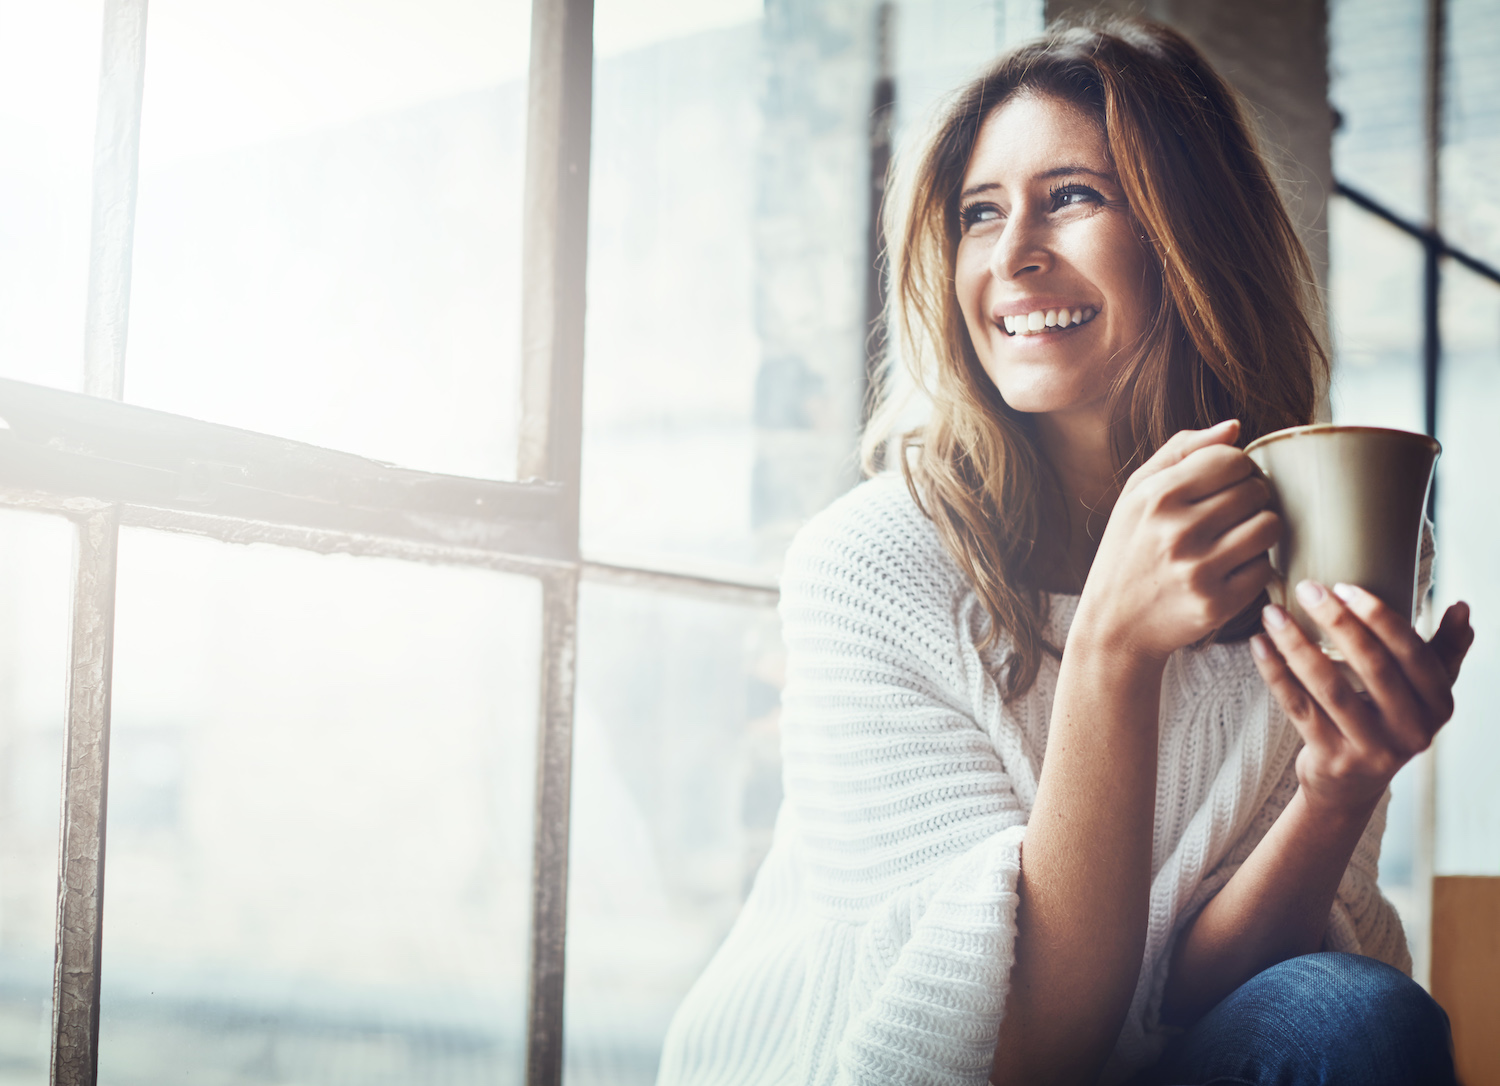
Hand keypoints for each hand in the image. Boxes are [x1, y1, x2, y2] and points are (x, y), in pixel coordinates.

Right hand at [1076, 419, 1280, 662]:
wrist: (1114, 624)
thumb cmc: (1128, 551)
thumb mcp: (1135, 495)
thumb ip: (1181, 452)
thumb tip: (1234, 427)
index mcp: (1157, 496)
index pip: (1231, 459)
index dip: (1238, 468)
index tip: (1226, 484)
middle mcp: (1177, 531)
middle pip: (1255, 491)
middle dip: (1252, 497)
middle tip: (1232, 514)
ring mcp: (1199, 569)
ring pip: (1269, 526)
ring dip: (1261, 529)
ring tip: (1238, 537)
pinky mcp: (1217, 603)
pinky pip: (1264, 568)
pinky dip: (1254, 566)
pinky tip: (1231, 568)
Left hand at [1252, 582, 1474, 816]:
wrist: (1351, 786)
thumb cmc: (1388, 722)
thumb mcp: (1424, 692)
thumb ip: (1445, 650)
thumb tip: (1462, 607)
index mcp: (1438, 705)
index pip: (1412, 653)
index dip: (1380, 617)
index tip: (1345, 586)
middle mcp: (1411, 730)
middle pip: (1372, 667)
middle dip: (1337, 622)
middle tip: (1307, 588)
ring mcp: (1371, 749)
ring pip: (1329, 687)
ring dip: (1297, 645)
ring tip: (1272, 613)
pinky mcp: (1332, 759)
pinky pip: (1298, 707)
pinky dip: (1275, 673)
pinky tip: (1259, 644)